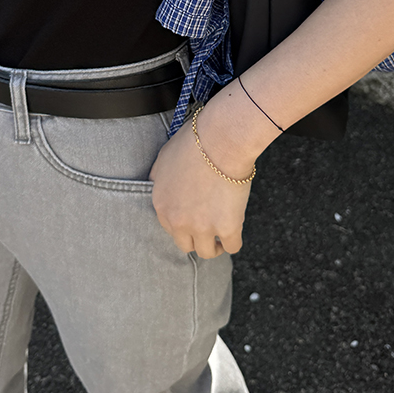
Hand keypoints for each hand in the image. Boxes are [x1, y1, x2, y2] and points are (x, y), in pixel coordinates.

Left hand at [148, 112, 253, 258]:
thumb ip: (158, 178)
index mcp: (161, 205)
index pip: (169, 228)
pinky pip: (232, 247)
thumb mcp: (164, 158)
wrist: (220, 140)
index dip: (183, 224)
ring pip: (207, 252)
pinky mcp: (226, 228)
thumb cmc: (194, 142)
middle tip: (207, 230)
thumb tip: (159, 185)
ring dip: (214, 246)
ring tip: (221, 238)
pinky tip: (235, 231)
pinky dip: (234, 241)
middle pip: (185, 245)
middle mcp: (178, 221)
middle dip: (196, 238)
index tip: (192, 220)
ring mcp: (202, 227)